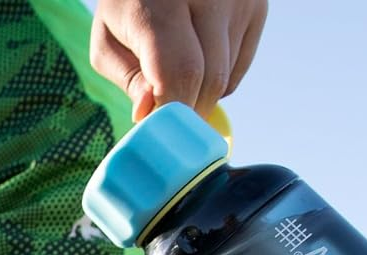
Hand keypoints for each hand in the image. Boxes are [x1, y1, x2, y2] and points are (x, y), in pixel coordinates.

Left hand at [91, 0, 267, 121]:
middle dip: (187, 111)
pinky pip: (237, 71)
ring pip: (225, 80)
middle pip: (209, 81)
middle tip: (164, 116)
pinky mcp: (256, 7)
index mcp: (162, 3)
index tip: (160, 129)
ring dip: (199, 94)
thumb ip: (129, 80)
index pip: (182, 72)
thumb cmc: (128, 7)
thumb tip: (151, 116)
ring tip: (174, 71)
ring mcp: (239, 0)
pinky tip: (195, 59)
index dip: (173, 110)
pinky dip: (216, 81)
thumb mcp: (110, 40)